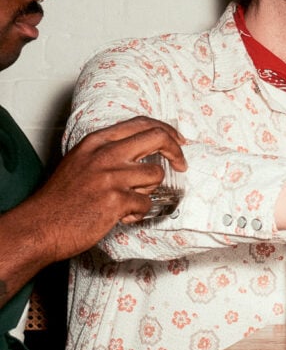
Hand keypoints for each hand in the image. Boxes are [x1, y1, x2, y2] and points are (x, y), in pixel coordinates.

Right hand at [26, 116, 185, 261]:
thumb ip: (110, 152)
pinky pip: (146, 204)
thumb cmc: (61, 199)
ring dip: (149, 191)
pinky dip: (138, 213)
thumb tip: (146, 150)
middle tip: (182, 164)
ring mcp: (111, 176)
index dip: (166, 130)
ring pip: (156, 175)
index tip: (178, 141)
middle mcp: (105, 154)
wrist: (39, 226)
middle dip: (176, 151)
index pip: (141, 123)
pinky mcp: (116, 200)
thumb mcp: (81, 161)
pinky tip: (120, 216)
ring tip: (127, 201)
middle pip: (157, 137)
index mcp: (96, 142)